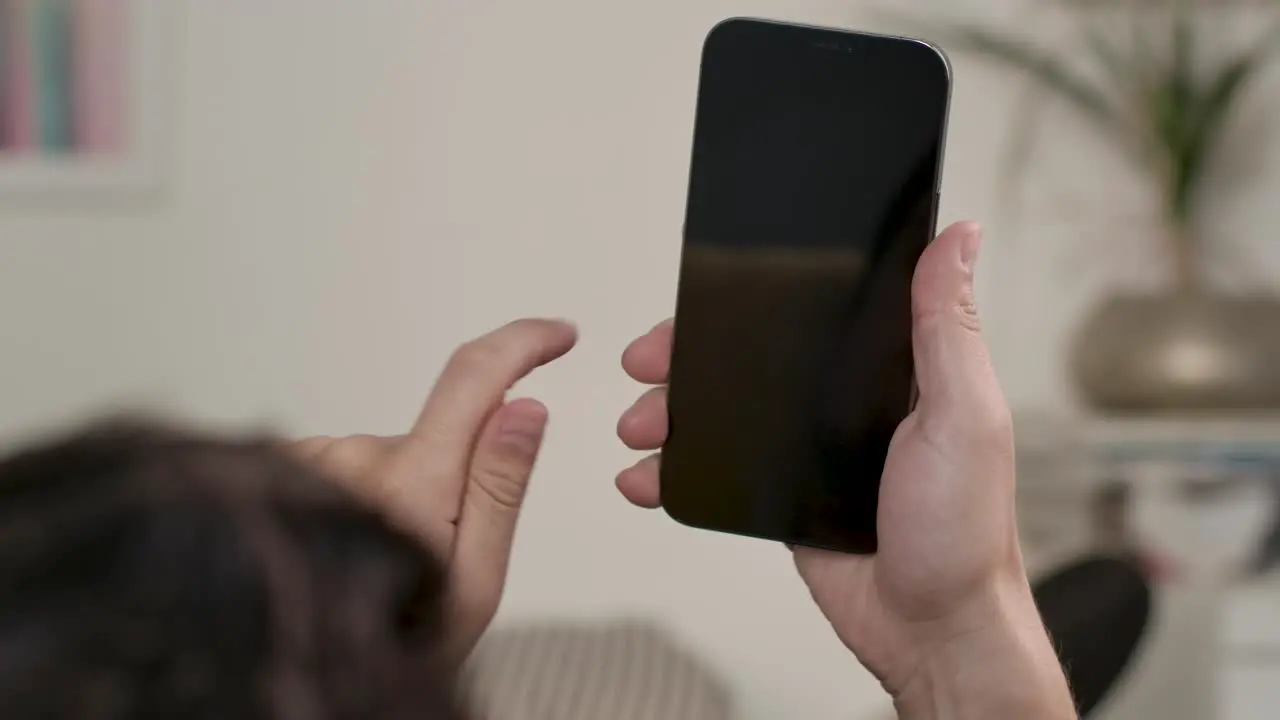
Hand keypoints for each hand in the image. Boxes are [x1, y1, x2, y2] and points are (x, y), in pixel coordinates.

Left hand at [293, 318, 576, 660]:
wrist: (301, 679)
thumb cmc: (397, 641)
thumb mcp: (475, 579)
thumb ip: (500, 485)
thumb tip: (525, 405)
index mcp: (410, 482)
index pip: (474, 377)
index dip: (522, 342)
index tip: (557, 334)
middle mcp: (353, 458)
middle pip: (435, 431)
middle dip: (453, 474)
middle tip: (441, 551)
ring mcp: (311, 461)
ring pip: (391, 453)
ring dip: (403, 491)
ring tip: (388, 559)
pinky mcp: (282, 468)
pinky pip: (348, 467)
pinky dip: (365, 498)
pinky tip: (355, 546)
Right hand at [617, 224, 1073, 717]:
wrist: (930, 628)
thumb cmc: (964, 529)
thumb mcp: (964, 415)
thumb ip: (948, 328)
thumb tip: (958, 237)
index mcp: (891, 368)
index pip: (810, 309)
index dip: (750, 298)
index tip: (701, 295)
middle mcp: (845, 399)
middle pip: (749, 358)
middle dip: (688, 357)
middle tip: (646, 362)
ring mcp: (808, 448)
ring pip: (723, 411)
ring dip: (670, 412)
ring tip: (637, 426)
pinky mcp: (782, 495)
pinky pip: (718, 471)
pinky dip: (674, 472)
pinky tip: (646, 477)